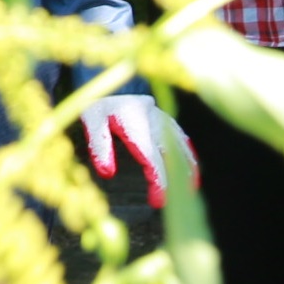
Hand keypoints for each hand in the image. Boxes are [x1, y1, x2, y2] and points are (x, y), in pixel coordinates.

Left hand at [83, 94, 193, 208]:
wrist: (106, 79)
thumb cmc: (97, 104)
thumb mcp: (91, 120)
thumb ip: (99, 146)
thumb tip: (108, 173)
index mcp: (136, 122)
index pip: (152, 158)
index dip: (159, 181)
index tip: (158, 201)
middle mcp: (154, 120)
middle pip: (172, 154)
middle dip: (175, 180)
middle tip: (174, 204)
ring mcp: (163, 118)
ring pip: (182, 146)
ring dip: (188, 169)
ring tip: (189, 192)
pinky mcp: (166, 119)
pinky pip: (182, 139)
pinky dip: (189, 155)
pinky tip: (192, 171)